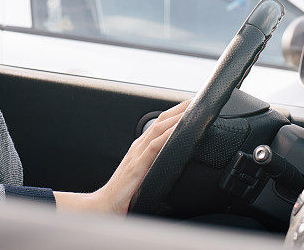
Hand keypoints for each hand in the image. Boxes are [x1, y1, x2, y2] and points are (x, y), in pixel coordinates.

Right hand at [54, 100, 189, 213]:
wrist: (105, 205)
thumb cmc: (123, 194)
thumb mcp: (143, 177)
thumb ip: (155, 166)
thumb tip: (173, 164)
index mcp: (141, 148)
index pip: (161, 124)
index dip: (176, 112)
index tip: (193, 104)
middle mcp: (139, 147)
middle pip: (161, 121)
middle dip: (180, 108)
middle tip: (198, 98)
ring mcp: (137, 155)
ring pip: (159, 129)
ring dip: (176, 117)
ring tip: (192, 108)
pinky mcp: (138, 167)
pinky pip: (154, 147)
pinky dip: (166, 136)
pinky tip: (177, 130)